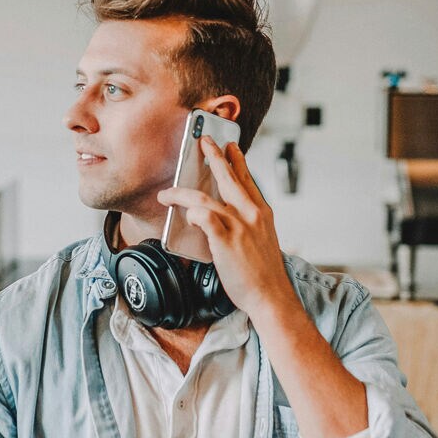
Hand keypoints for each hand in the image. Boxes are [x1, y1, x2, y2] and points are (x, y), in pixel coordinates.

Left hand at [155, 137, 296, 318]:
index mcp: (261, 213)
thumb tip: (224, 216)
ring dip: (181, 193)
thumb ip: (247, 223)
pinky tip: (186, 214)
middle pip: (228, 178)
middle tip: (204, 142)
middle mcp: (250, 214)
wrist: (270, 295)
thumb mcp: (262, 238)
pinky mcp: (225, 241)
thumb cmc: (263, 272)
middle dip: (214, 157)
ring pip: (205, 198)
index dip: (237, 160)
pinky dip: (193, 213)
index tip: (230, 146)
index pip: (247, 180)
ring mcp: (238, 227)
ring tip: (167, 193)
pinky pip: (204, 218)